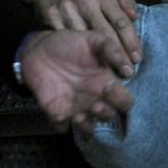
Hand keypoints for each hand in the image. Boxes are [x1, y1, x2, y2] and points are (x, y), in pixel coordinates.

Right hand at [15, 0, 139, 66]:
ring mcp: (67, 10)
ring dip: (99, 57)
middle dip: (119, 54)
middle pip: (106, 33)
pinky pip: (68, 40)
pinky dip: (78, 51)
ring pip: (87, 39)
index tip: (138, 58)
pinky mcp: (52, 18)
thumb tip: (134, 16)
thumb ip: (124, 0)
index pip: (121, 21)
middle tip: (127, 70)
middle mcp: (85, 1)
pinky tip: (85, 61)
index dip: (132, 42)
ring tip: (110, 69)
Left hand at [18, 30, 133, 135]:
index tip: (108, 87)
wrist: (38, 49)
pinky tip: (59, 116)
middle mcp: (94, 98)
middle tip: (94, 105)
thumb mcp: (92, 40)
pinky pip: (62, 127)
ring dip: (86, 126)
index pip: (124, 101)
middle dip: (104, 114)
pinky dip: (62, 125)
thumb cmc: (68, 44)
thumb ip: (112, 50)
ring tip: (78, 116)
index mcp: (106, 83)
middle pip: (109, 116)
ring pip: (88, 127)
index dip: (121, 99)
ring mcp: (76, 106)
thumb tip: (130, 69)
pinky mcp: (56, 111)